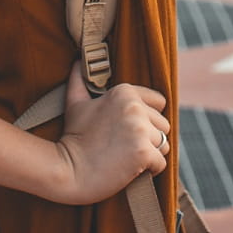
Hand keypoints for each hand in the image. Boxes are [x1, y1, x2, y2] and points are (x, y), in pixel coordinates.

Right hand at [46, 62, 169, 205]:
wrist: (67, 170)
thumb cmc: (73, 138)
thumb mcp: (75, 104)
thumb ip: (80, 80)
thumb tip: (78, 62)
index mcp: (124, 92)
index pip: (159, 102)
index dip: (147, 118)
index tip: (128, 129)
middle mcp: (135, 107)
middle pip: (163, 125)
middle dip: (149, 138)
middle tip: (125, 146)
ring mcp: (140, 130)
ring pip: (165, 144)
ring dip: (151, 154)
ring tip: (127, 157)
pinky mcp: (143, 152)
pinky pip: (161, 163)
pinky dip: (150, 170)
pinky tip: (130, 169)